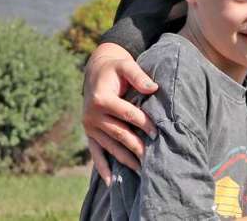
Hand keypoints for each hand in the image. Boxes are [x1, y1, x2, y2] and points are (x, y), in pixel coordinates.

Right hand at [83, 42, 157, 183]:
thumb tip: (153, 88)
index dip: (143, 123)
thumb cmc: (115, 68)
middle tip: (152, 160)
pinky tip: (111, 182)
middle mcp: (92, 115)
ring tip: (141, 172)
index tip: (157, 133)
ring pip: (110, 146)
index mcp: (101, 99)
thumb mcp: (125, 65)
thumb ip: (138, 75)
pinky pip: (95, 153)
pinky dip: (102, 168)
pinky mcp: (89, 134)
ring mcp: (89, 126)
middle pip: (119, 134)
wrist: (95, 71)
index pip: (127, 114)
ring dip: (125, 160)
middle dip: (137, 147)